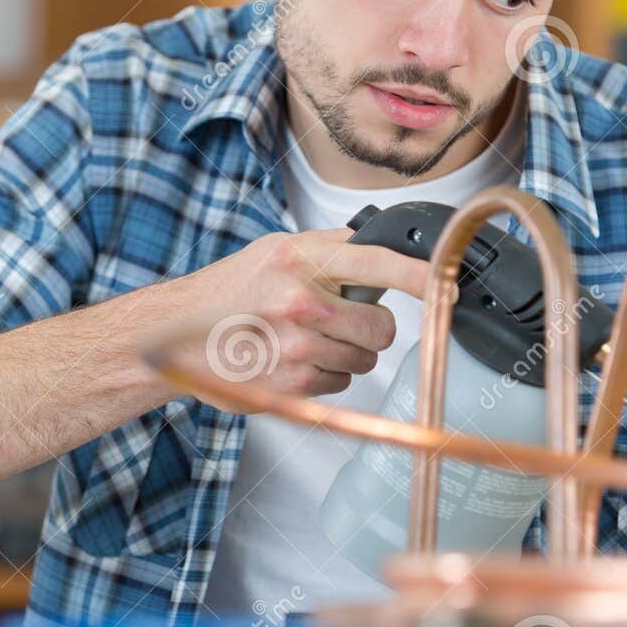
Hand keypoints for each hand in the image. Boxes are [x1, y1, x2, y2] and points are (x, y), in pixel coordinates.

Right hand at [169, 227, 431, 410]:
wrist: (178, 334)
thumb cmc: (231, 290)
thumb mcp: (278, 249)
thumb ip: (332, 247)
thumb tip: (386, 243)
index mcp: (301, 259)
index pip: (379, 263)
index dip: (421, 276)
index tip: (448, 284)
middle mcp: (301, 302)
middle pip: (382, 328)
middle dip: (371, 328)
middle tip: (341, 320)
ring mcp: (297, 347)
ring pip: (364, 359)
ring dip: (346, 352)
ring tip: (306, 339)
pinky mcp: (292, 383)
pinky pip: (340, 381)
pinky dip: (325, 374)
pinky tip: (293, 359)